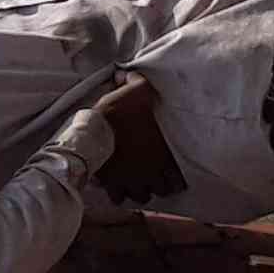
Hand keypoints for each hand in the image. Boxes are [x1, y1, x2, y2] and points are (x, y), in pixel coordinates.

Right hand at [89, 72, 180, 202]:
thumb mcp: (136, 90)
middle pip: (162, 191)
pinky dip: (119, 195)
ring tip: (138, 185)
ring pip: (142, 197)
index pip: (178, 179)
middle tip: (155, 179)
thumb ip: (139, 83)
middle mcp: (151, 173)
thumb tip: (132, 74)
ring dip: (141, 192)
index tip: (172, 175)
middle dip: (159, 186)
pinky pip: (119, 198)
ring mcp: (132, 181)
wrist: (95, 130)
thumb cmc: (120, 111)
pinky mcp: (113, 184)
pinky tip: (118, 189)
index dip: (176, 178)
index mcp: (163, 154)